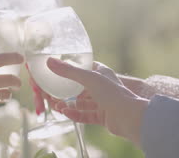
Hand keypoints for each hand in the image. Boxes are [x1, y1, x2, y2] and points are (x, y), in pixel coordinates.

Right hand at [29, 63, 147, 114]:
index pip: (84, 68)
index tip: (58, 71)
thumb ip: (68, 71)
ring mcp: (102, 102)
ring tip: (56, 106)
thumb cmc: (113, 93)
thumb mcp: (88, 78)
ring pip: (81, 103)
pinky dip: (75, 115)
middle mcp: (102, 87)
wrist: (129, 117)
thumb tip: (49, 61)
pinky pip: (85, 115)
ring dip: (68, 104)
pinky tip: (65, 114)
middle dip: (65, 92)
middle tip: (51, 94)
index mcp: (101, 74)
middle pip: (80, 88)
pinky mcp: (102, 116)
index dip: (72, 69)